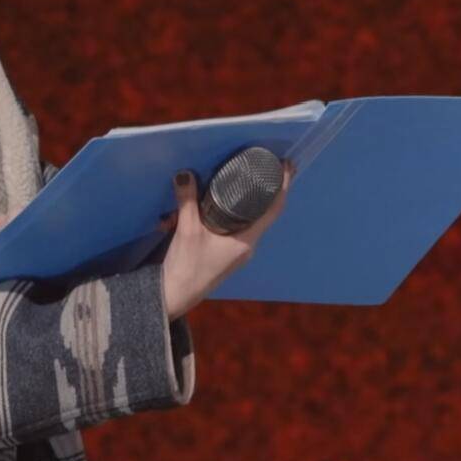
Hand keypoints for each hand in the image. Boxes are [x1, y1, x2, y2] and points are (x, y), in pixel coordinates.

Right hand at [157, 159, 294, 320]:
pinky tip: (212, 205)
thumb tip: (185, 175)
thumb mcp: (186, 230)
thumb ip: (187, 202)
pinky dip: (227, 213)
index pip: (273, 210)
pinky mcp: (224, 253)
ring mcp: (236, 251)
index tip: (287, 165)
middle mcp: (246, 246)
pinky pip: (232, 227)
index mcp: (246, 241)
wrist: (174, 295)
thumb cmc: (186, 266)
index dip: (283, 186)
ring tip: (234, 181)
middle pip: (261, 212)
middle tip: (259, 166)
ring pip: (245, 220)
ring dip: (240, 202)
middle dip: (261, 189)